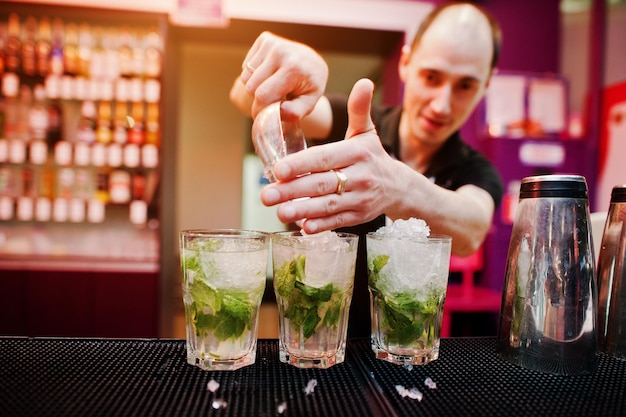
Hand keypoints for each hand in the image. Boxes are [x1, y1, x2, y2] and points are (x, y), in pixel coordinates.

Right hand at [237, 31, 328, 119]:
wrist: (313, 63)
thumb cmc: (309, 86)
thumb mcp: (309, 103)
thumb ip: (295, 113)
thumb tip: (279, 112)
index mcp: (293, 69)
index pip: (263, 94)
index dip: (259, 109)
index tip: (262, 116)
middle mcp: (281, 52)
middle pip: (251, 86)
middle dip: (258, 98)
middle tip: (271, 99)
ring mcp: (272, 43)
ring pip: (245, 77)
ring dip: (255, 86)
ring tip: (271, 85)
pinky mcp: (265, 39)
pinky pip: (245, 66)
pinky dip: (253, 74)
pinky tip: (269, 73)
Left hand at [261, 78, 402, 233]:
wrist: (399, 187)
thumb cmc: (373, 157)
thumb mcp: (367, 132)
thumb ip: (360, 110)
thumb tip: (364, 82)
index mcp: (358, 153)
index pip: (325, 158)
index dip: (301, 165)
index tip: (278, 169)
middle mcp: (360, 177)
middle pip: (322, 184)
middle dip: (293, 191)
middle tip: (266, 194)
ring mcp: (360, 199)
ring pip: (328, 206)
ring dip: (303, 210)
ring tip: (280, 212)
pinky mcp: (359, 216)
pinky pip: (339, 221)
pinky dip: (321, 225)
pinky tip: (303, 228)